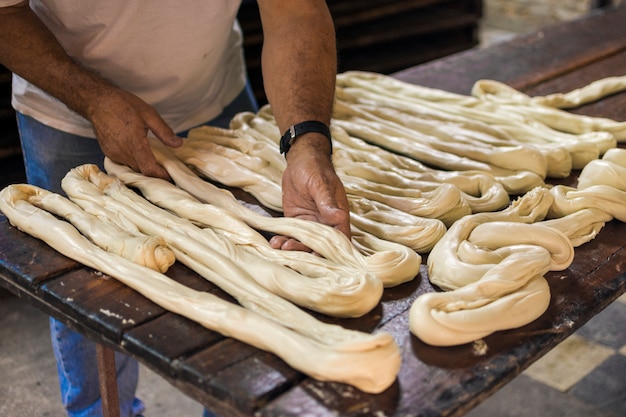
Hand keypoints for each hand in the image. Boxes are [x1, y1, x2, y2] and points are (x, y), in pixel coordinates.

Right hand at [87, 87, 181, 179]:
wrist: (96, 101)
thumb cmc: (122, 105)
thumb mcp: (149, 114)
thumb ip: (164, 131)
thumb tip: (178, 144)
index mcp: (134, 144)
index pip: (149, 169)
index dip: (161, 175)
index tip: (171, 176)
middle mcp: (122, 153)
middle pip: (142, 170)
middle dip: (155, 172)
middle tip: (167, 167)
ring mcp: (114, 154)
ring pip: (134, 168)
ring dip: (144, 167)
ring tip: (157, 162)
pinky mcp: (109, 153)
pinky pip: (125, 163)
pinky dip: (135, 162)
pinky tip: (141, 154)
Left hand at [269, 134, 350, 251]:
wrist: (300, 161)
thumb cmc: (315, 168)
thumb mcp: (320, 183)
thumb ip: (327, 201)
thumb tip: (338, 216)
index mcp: (338, 215)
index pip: (340, 237)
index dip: (332, 249)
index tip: (319, 255)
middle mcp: (326, 223)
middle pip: (320, 245)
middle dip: (307, 251)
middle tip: (292, 249)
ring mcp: (310, 224)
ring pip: (304, 242)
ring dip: (293, 247)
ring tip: (280, 246)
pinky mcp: (296, 222)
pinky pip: (292, 235)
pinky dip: (284, 240)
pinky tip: (275, 242)